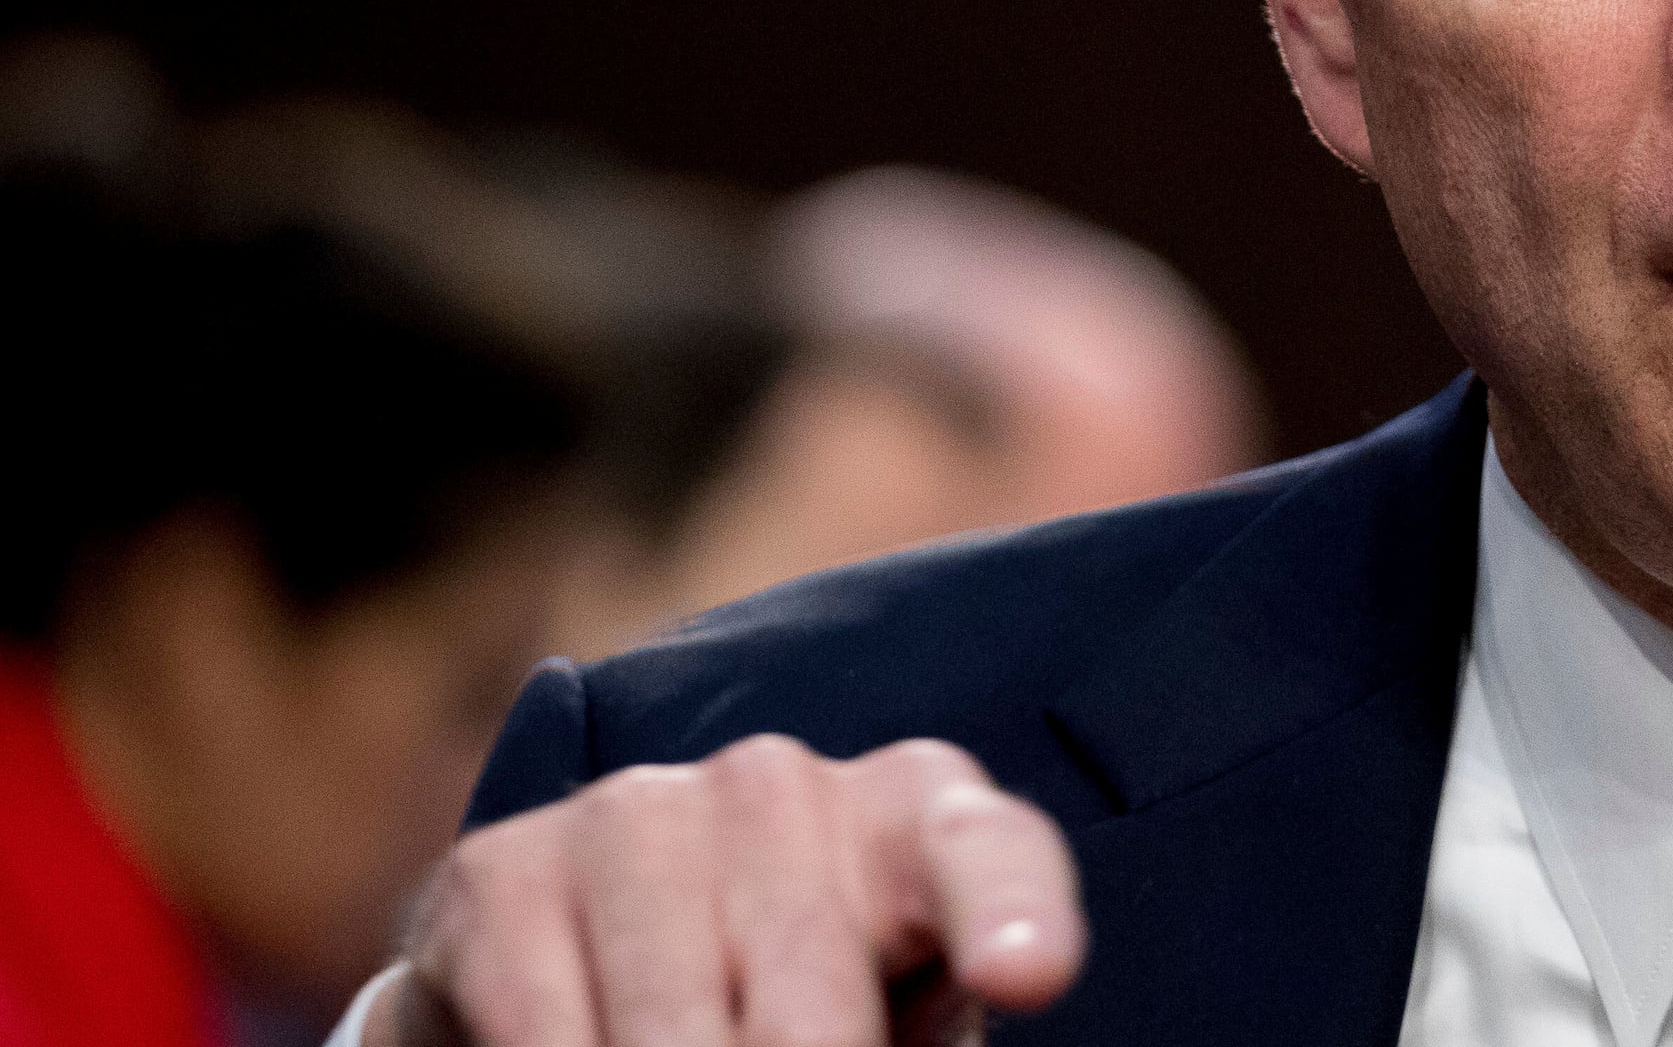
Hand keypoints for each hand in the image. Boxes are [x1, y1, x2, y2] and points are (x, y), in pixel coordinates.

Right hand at [374, 735, 1084, 1045]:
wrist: (590, 966)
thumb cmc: (800, 1004)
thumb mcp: (886, 1024)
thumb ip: (921, 1036)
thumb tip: (981, 1011)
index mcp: (918, 815)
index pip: (986, 854)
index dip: (1012, 917)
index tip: (1030, 976)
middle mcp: (783, 787)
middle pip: (814, 1019)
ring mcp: (638, 813)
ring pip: (676, 1042)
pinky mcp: (506, 869)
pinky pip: (551, 1037)